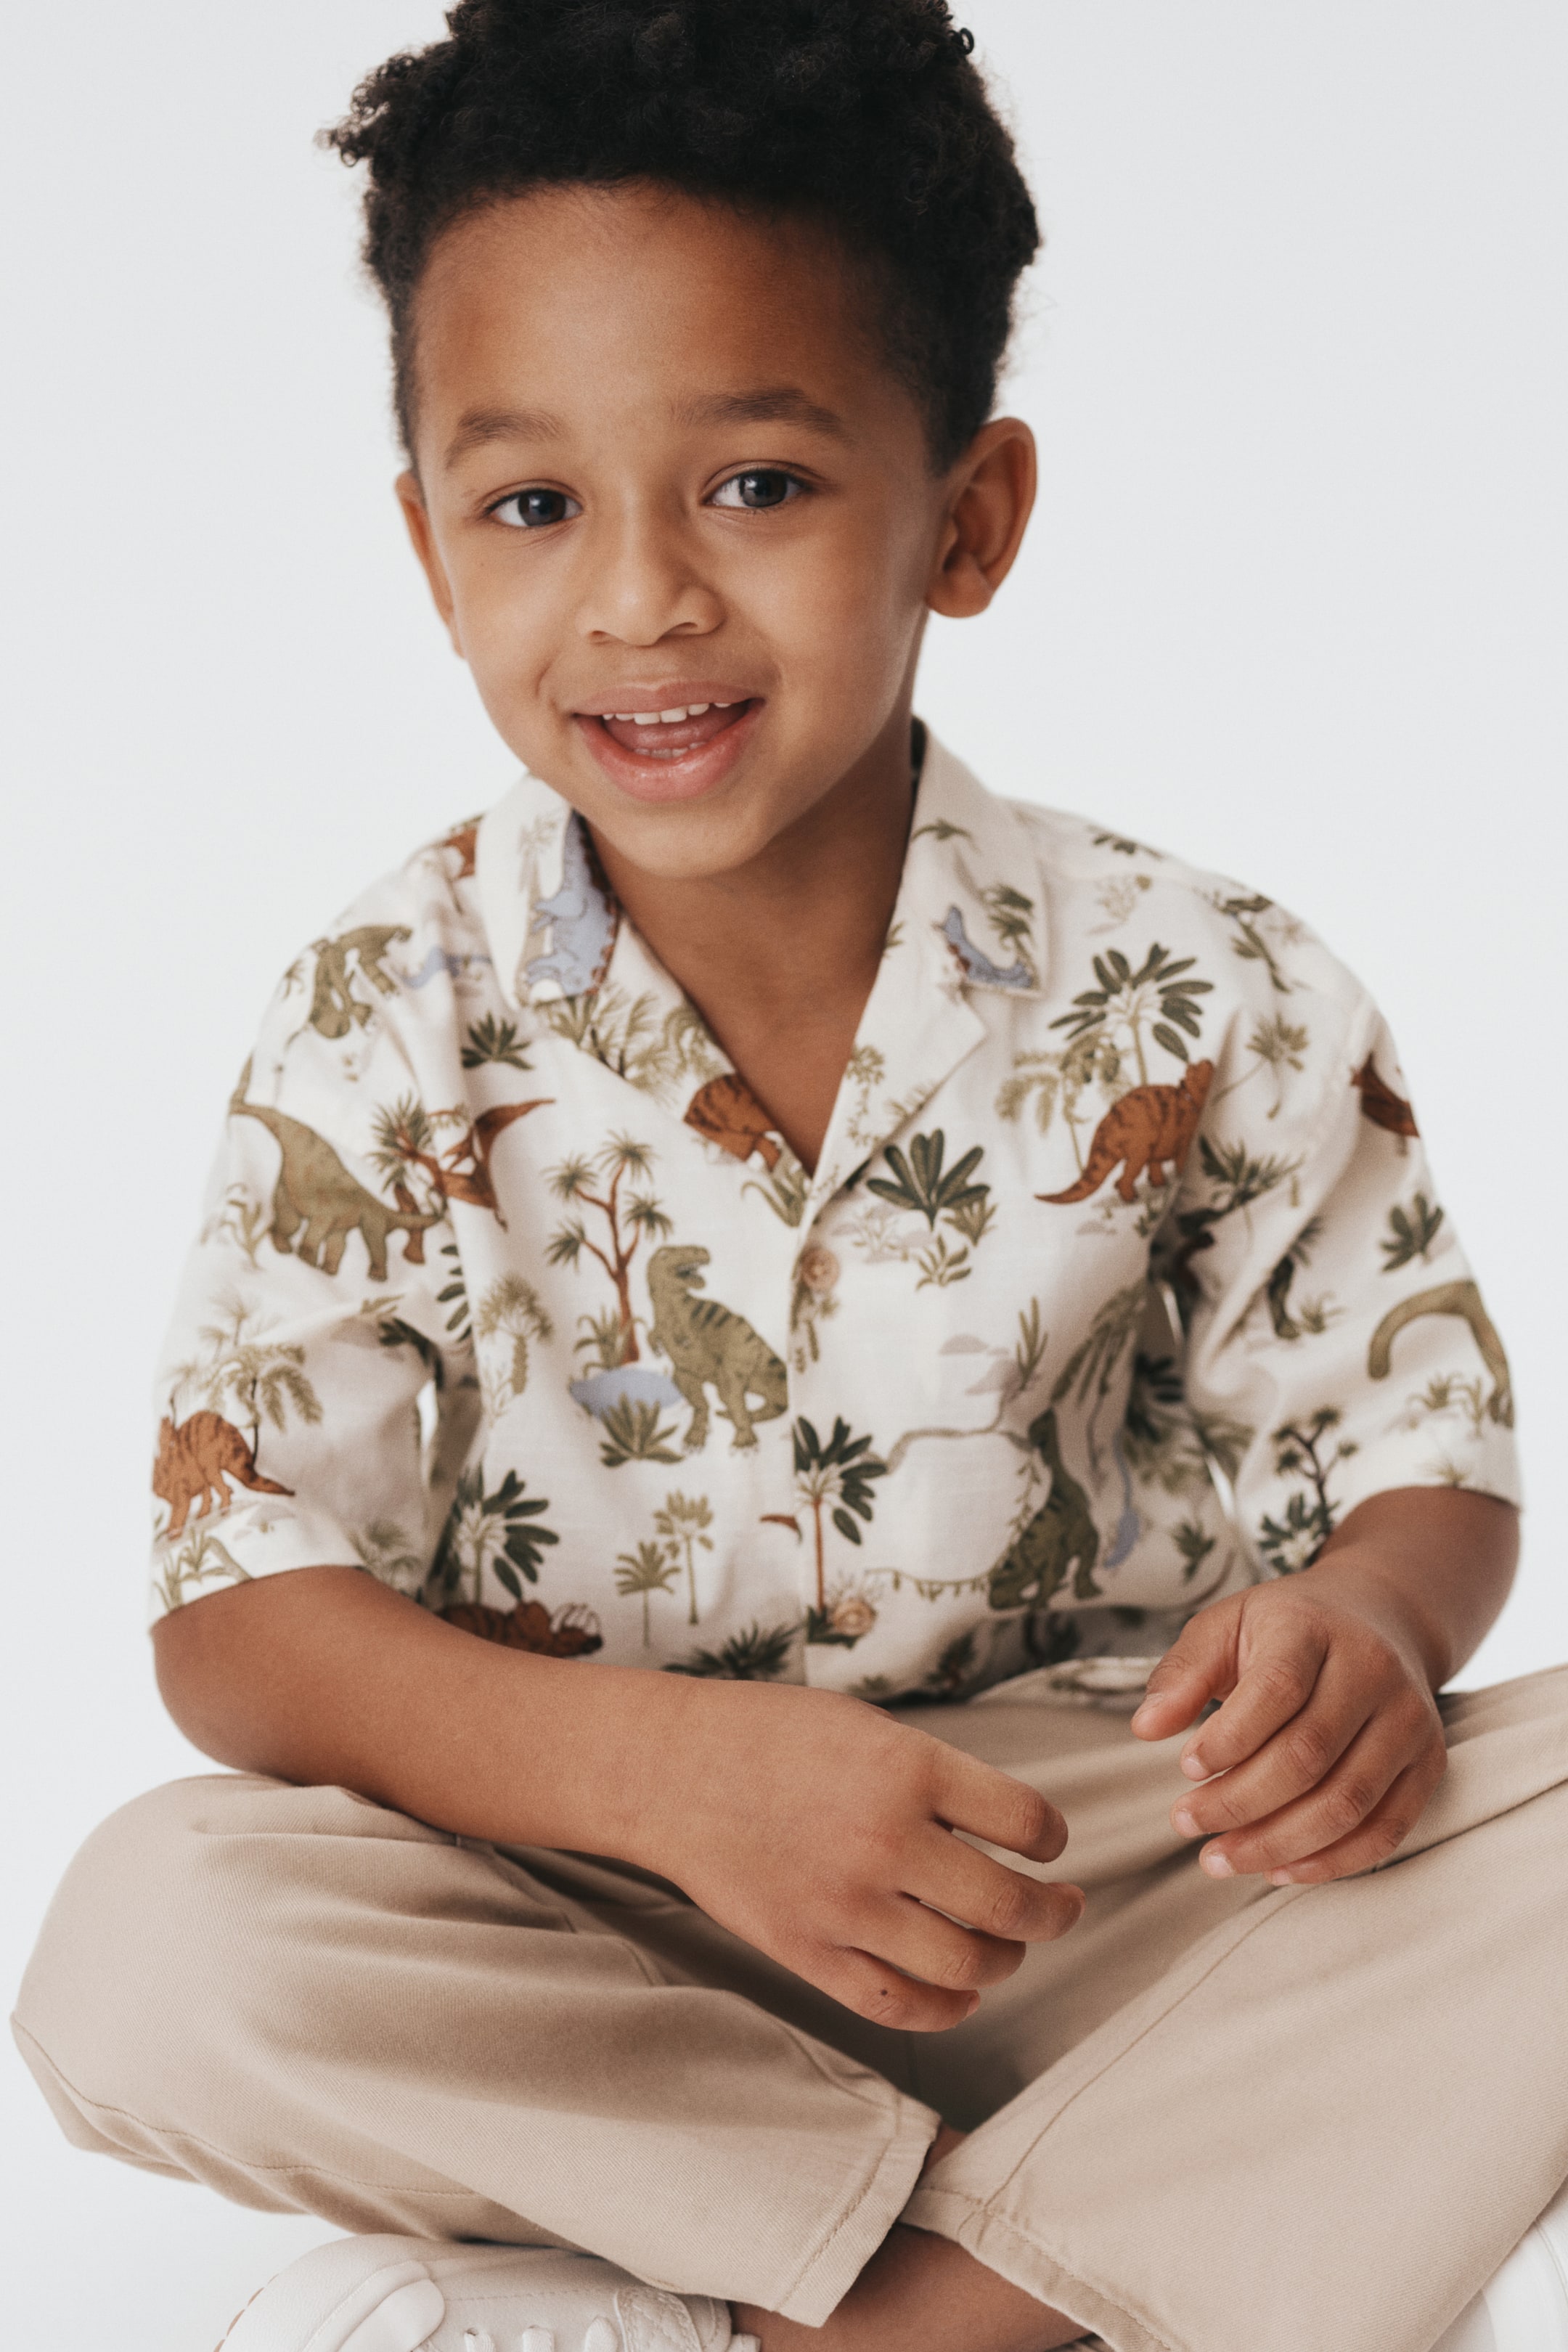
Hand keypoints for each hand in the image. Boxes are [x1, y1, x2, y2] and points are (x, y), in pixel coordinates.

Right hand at [644, 1679, 1083, 2030]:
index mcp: (907, 1769)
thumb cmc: (773, 1737)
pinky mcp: (808, 1953)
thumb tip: (1011, 1828)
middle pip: (1009, 1906)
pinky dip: (945, 2008)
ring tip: (1008, 1945)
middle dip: (1054, 1914)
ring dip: (1005, 1961)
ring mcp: (844, 1906)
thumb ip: (938, 1776)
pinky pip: (899, 2005)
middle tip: (1064, 1906)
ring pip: (965, 1966)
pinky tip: (960, 1992)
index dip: (1054, 1839)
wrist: (672, 1771)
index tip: (1051, 1843)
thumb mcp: (869, 1727)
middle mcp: (883, 1840)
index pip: (1026, 1822)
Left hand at [1129, 1554, 1446, 1884]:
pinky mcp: (1428, 1763)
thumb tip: (1147, 1727)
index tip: (1185, 1767)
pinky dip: (1332, 1862)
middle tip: (1186, 1824)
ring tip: (1218, 1858)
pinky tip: (1279, 1870)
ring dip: (1277, 1843)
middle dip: (1239, 1802)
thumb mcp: (1225, 1624)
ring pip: (1347, 1801)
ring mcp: (1409, 1720)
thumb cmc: (1285, 1629)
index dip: (1229, 1739)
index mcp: (1314, 1629)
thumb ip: (1183, 1673)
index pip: (1278, 1690)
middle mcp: (1373, 1671)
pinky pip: (1386, 1828)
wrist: (1378, 1616)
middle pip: (1309, 1756)